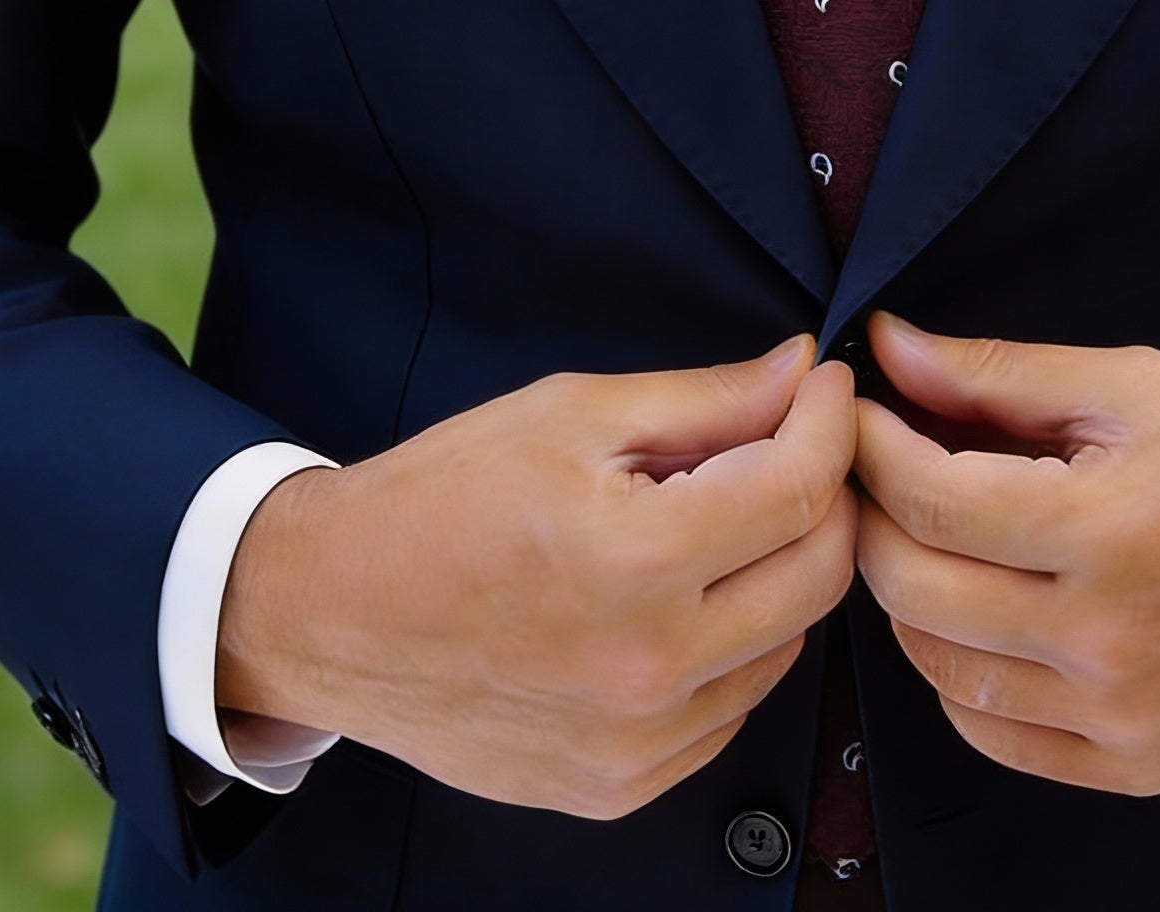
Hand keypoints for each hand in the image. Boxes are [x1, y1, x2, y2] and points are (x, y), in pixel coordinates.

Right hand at [217, 337, 857, 817]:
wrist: (329, 612)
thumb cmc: (440, 499)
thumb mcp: (571, 413)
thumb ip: (704, 399)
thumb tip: (798, 374)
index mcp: (635, 559)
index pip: (800, 489)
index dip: (830, 423)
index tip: (825, 389)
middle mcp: (648, 666)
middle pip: (818, 575)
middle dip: (826, 496)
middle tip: (794, 446)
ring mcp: (637, 742)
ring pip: (786, 645)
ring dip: (777, 573)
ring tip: (717, 522)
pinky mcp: (620, 786)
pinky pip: (729, 709)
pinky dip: (730, 647)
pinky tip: (678, 600)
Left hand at [852, 315, 1159, 795]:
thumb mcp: (1137, 385)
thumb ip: (1002, 374)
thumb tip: (893, 349)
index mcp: (1108, 528)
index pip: (929, 497)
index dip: (871, 445)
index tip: (858, 412)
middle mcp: (1108, 637)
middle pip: (914, 586)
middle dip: (871, 515)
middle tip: (877, 470)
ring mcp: (1121, 714)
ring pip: (939, 669)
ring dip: (907, 595)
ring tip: (927, 536)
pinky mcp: (1137, 764)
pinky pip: (995, 736)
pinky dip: (959, 678)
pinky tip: (976, 618)